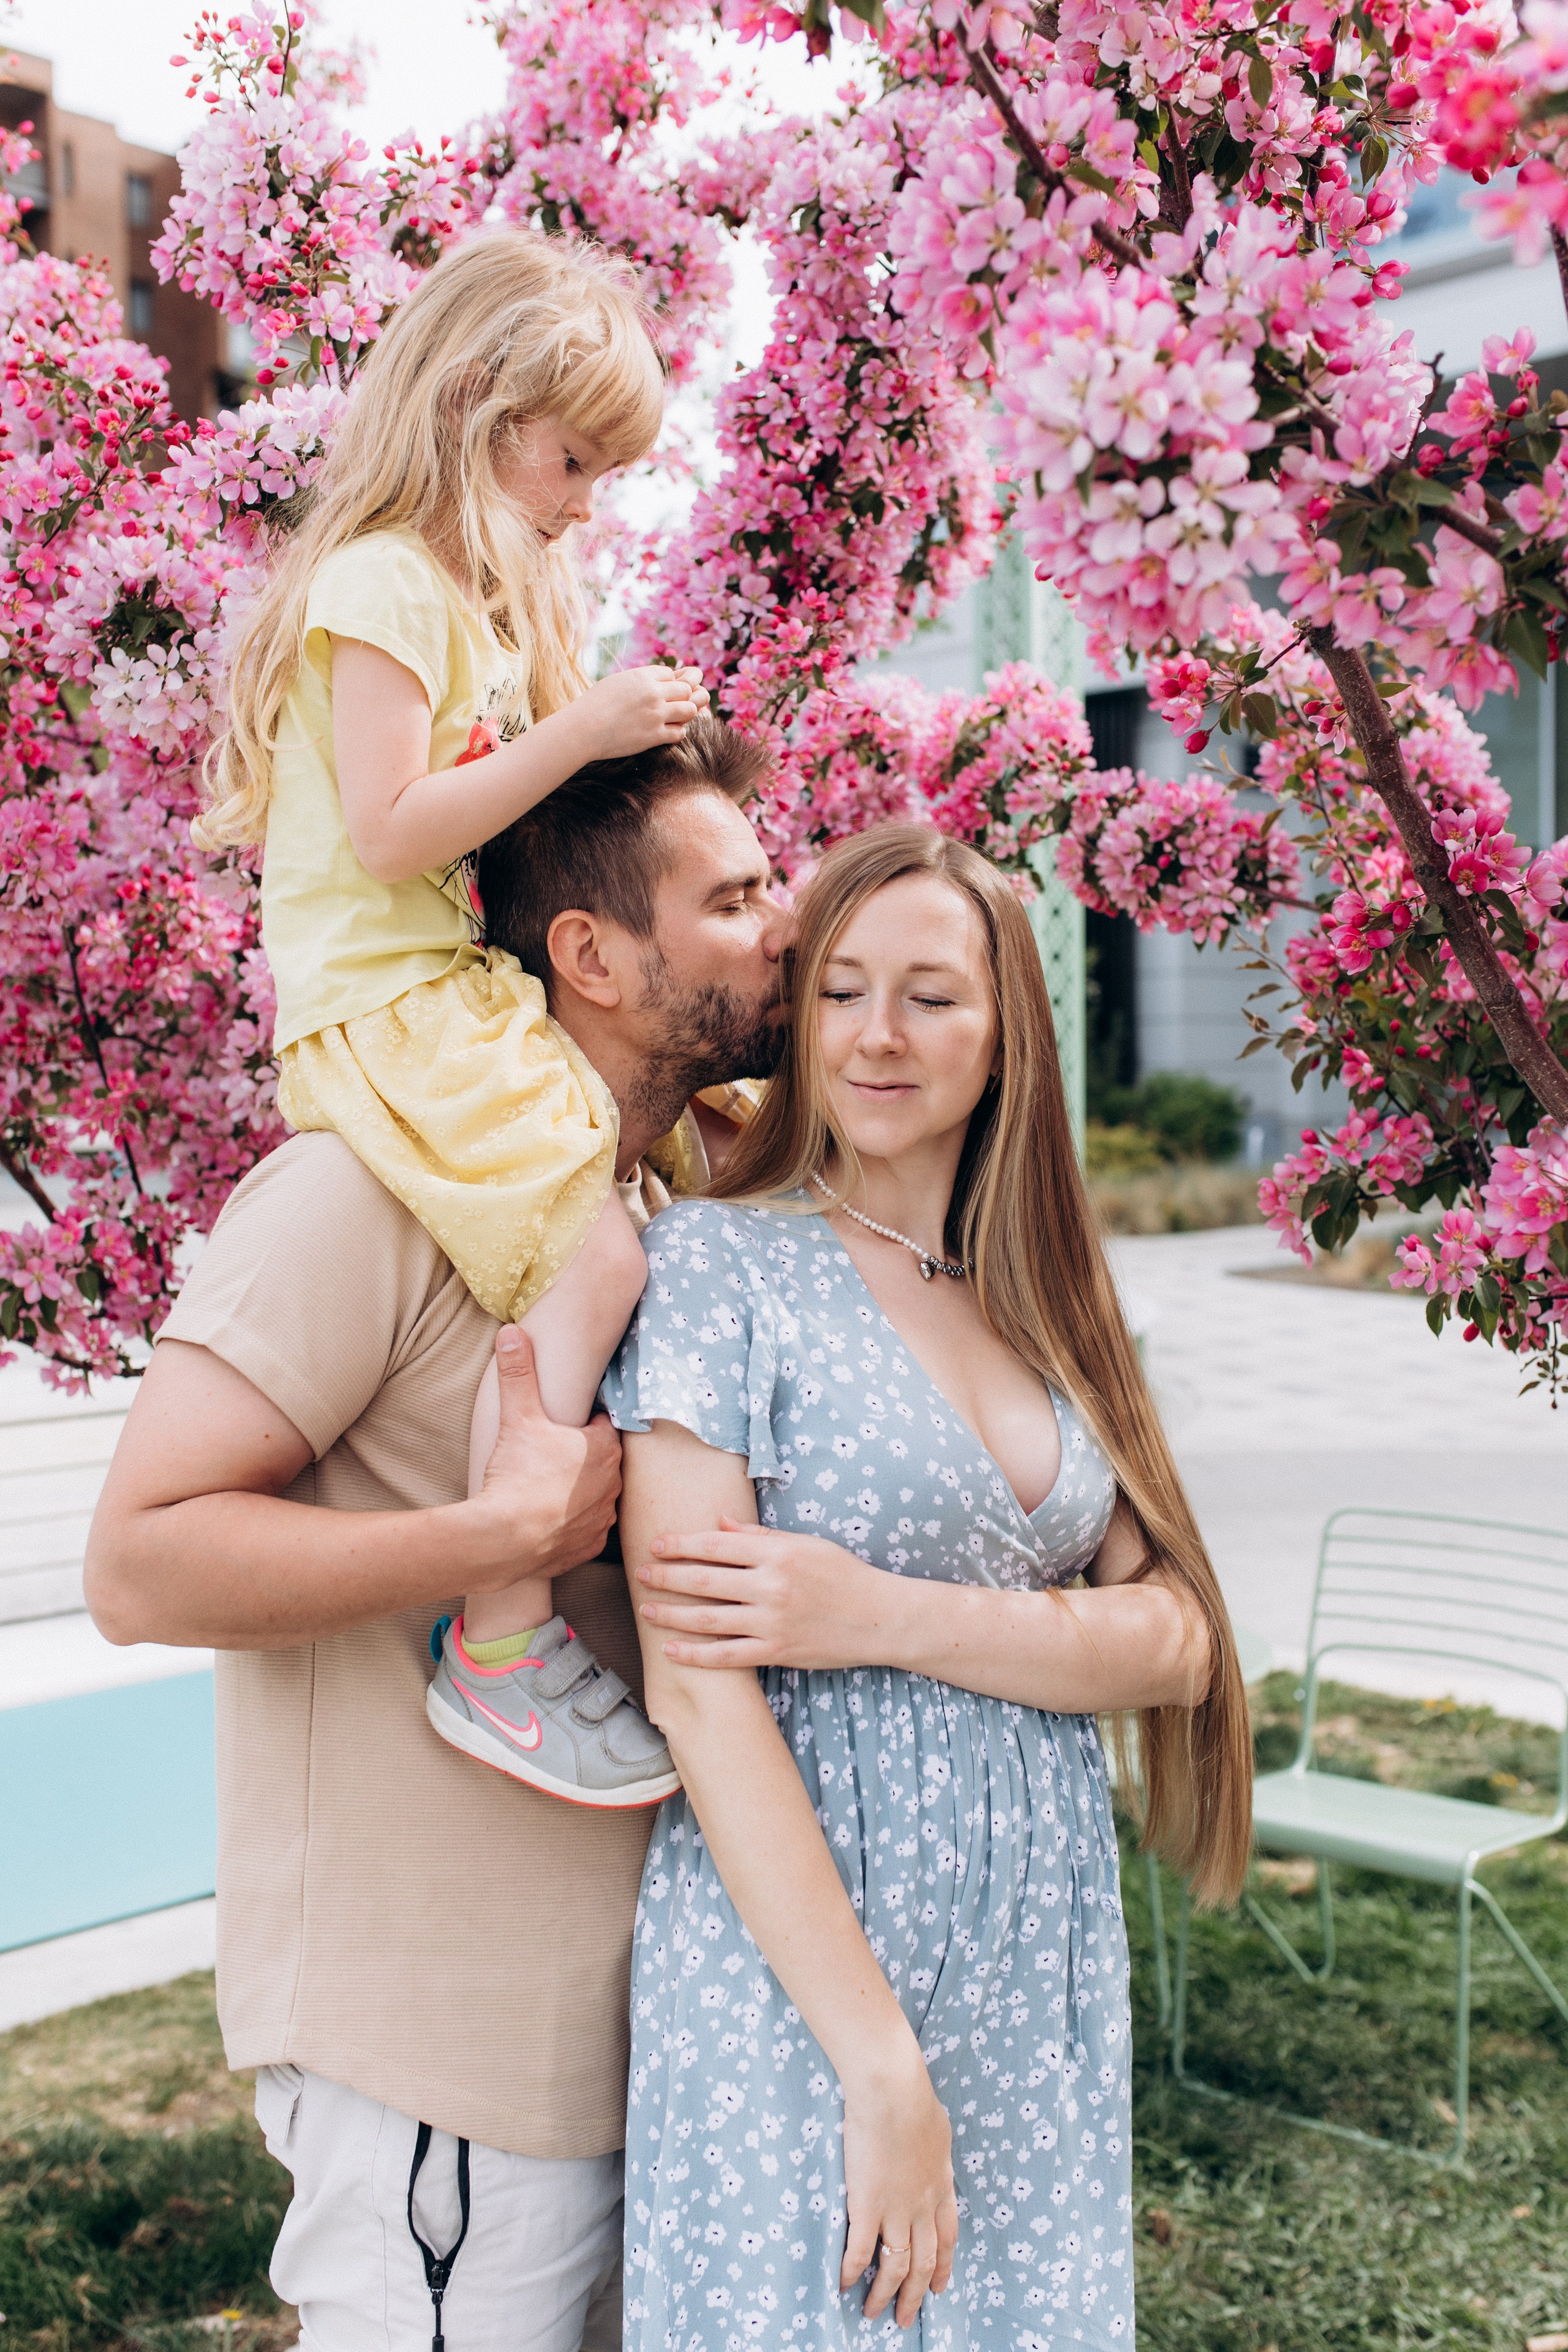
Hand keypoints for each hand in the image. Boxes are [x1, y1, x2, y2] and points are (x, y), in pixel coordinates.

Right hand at [470, 1328, 620, 1585]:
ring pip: (596, 1495)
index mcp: (604, 1447)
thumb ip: (518, 1373)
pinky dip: (570, 1523)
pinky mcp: (590, 1546)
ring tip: (546, 1488)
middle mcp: (613, 1482)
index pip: (602, 1424)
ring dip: (577, 1491)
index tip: (562, 1426)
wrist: (504, 1540)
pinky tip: (548, 1518)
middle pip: (601, 1460)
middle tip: (549, 1456)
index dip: (581, 1423)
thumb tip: (512, 1332)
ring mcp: (603, 1517)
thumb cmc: (516, 1475)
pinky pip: (585, 1528)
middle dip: (580, 1456)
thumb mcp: (517, 1416)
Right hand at [583, 663, 707, 756]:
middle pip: (686, 689)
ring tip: (673, 719)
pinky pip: (680, 733)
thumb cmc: (593, 706)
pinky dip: (677, 732)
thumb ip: (637, 680)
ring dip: (684, 714)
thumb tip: (651, 681)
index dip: (669, 683)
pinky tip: (666, 733)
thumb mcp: (615, 682)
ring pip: (690, 710)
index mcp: (642, 676)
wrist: (582, 729)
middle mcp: (653, 693)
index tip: (660, 692)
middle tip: (671, 706)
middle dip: (682, 697)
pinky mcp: (654, 736)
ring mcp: (656, 714)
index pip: (671, 674)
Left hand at [638, 1519, 899, 1669]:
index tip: (656, 1544)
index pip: (716, 1545)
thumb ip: (759, 1537)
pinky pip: (727, 1657)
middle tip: (640, 1574)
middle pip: (704, 1581)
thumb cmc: (843, 1574)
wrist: (879, 1618)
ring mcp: (772, 1623)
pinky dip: (696, 1655)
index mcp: (777, 1554)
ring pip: (708, 1621)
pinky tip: (673, 1650)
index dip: (681, 1544)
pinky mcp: (776, 1652)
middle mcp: (771, 1587)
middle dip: (667, 1577)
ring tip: (647, 1611)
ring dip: (672, 1616)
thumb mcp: (806, 1544)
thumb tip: (719, 1525)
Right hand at [840, 2040, 958, 2326]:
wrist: (893, 2090)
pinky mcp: (867, 2205)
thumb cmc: (912, 2097)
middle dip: (915, 2294)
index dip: (943, 2266)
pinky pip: (861, 2250)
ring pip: (896, 2265)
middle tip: (906, 2318)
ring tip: (874, 2312)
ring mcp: (896, 2208)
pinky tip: (841, 2284)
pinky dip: (851, 2271)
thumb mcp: (937, 2130)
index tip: (940, 2287)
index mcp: (940, 2186)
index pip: (947, 2238)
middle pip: (924, 2262)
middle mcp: (923, 2205)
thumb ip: (934, 2153)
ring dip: (885, 2294)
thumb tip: (932, 2154)